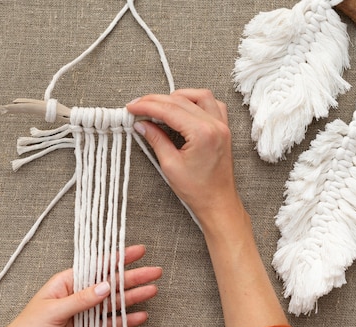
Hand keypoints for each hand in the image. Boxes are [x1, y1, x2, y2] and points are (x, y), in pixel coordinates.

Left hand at [0, 244, 160, 326]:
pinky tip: (140, 316)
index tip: (138, 251)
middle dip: (133, 277)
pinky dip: (125, 321)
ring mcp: (84, 314)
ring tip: (153, 291)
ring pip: (114, 303)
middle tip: (155, 272)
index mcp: (67, 282)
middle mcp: (78, 295)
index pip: (97, 266)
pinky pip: (110, 324)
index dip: (119, 258)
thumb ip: (82, 298)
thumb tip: (106, 286)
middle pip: (111, 283)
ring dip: (133, 297)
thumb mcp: (54, 309)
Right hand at [126, 89, 241, 226]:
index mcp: (202, 133)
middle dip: (156, 100)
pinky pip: (213, 104)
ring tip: (160, 104)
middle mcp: (215, 125)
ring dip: (178, 96)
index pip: (169, 110)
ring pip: (200, 96)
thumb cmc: (198, 190)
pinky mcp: (224, 129)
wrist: (218, 202)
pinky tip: (184, 107)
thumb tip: (142, 124)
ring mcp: (222, 126)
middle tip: (138, 105)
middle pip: (181, 100)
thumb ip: (156, 140)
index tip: (132, 107)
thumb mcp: (170, 165)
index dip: (146, 106)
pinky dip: (197, 101)